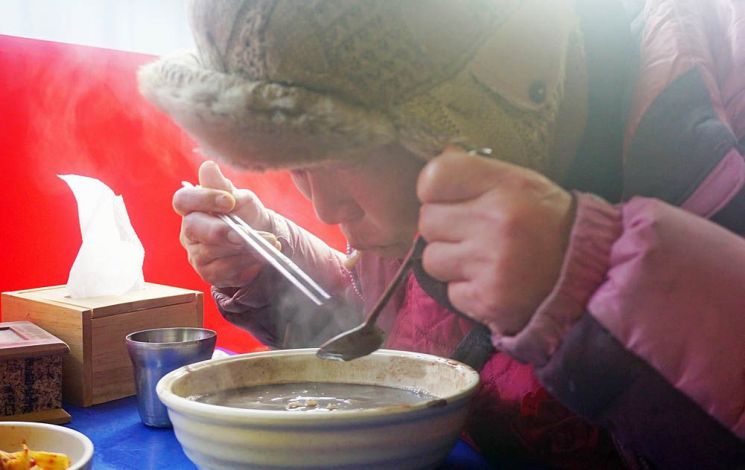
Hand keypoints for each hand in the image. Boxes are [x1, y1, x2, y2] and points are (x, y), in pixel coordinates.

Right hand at [172, 161, 278, 287]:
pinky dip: (246, 261)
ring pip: (213, 251)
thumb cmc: (245, 214)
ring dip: (243, 246)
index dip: (203, 199)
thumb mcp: (238, 197)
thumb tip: (208, 166)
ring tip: (268, 241)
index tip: (229, 201)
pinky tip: (261, 255)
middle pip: (194, 228)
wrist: (263, 238)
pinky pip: (225, 270)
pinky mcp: (210, 274)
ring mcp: (197, 255)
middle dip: (221, 230)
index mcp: (192, 208)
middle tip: (244, 231)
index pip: (183, 200)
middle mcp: (190, 232)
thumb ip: (222, 185)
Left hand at [417, 149, 573, 335]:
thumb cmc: (549, 222)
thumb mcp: (522, 182)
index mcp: (505, 186)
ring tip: (482, 258)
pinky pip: (450, 292)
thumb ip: (477, 172)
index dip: (435, 190)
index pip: (433, 178)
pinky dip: (465, 290)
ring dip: (450, 261)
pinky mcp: (488, 300)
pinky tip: (491, 281)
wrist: (591, 275)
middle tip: (472, 232)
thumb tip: (436, 162)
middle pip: (428, 221)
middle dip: (444, 228)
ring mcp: (490, 264)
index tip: (450, 198)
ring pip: (432, 259)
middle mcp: (496, 223)